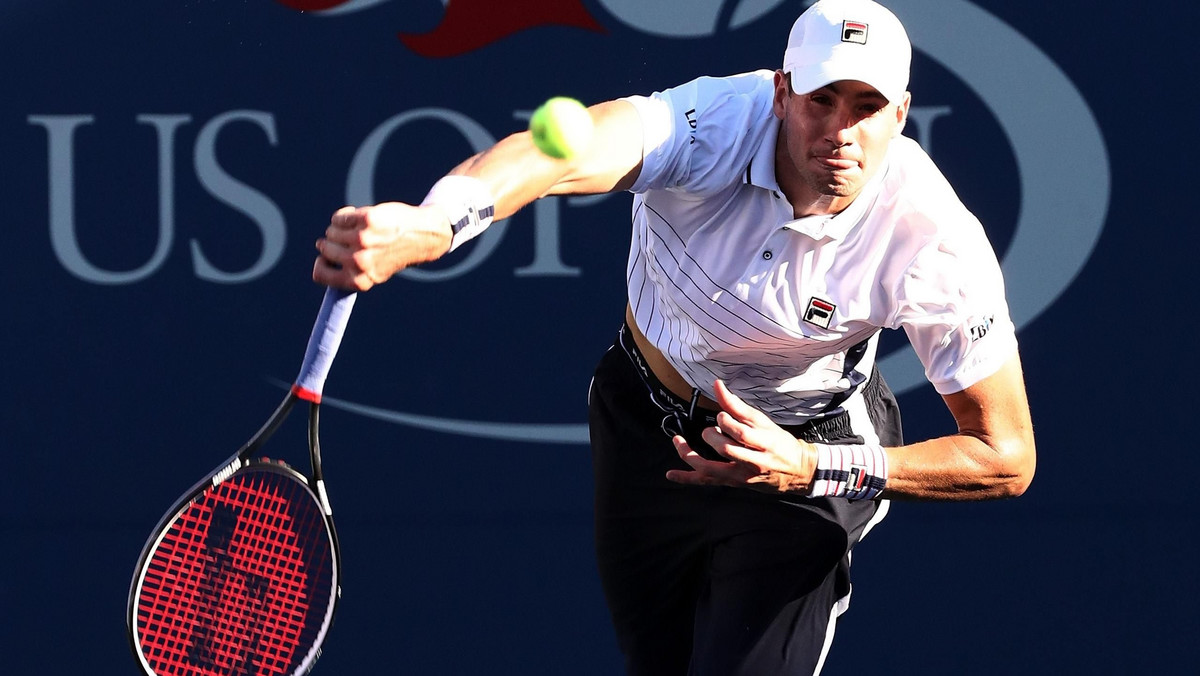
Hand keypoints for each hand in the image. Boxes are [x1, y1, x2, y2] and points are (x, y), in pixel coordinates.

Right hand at [312, 203, 452, 290]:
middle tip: (351, 239)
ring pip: (331, 231)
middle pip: (325, 248)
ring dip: (339, 228)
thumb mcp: (374, 272)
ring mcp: (362, 240)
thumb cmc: (392, 253)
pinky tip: (358, 216)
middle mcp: (358, 262)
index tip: (327, 257)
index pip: (320, 274)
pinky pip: (338, 217)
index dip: (321, 263)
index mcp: (359, 280)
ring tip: (357, 229)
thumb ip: (350, 272)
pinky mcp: (366, 220)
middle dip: (333, 242)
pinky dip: (345, 215)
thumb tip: (322, 263)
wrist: (421, 236)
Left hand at [665, 380, 817, 493]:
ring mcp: (742, 476)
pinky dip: (687, 478)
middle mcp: (753, 463)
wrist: (797, 472)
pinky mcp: (734, 483)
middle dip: (712, 437)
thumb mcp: (764, 423)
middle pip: (726, 450)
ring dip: (690, 455)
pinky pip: (707, 481)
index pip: (742, 433)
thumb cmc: (780, 444)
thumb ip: (738, 407)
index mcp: (765, 443)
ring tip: (678, 442)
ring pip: (712, 469)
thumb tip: (718, 386)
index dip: (727, 422)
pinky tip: (671, 474)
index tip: (721, 415)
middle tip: (710, 429)